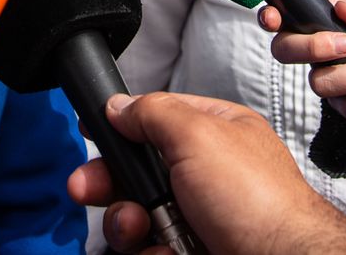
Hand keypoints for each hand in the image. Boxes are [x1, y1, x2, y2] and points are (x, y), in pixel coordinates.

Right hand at [67, 92, 345, 254]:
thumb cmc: (258, 200)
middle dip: (110, 182)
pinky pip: (152, 248)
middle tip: (87, 188)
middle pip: (139, 172)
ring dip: (126, 223)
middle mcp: (207, 175)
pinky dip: (151, 252)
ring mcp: (201, 217)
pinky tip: (165, 251)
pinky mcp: (194, 250)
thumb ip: (153, 112)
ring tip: (137, 228)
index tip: (93, 135)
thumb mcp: (199, 135)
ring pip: (139, 216)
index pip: (157, 120)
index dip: (122, 128)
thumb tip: (119, 105)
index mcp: (214, 133)